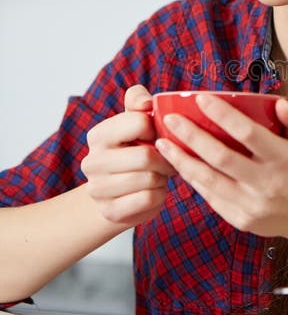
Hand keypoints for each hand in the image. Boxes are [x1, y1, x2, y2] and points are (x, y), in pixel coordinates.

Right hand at [81, 85, 175, 225]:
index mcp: (98, 135)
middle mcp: (92, 161)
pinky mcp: (110, 211)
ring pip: (149, 179)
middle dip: (165, 159)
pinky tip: (153, 191)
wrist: (117, 195)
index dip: (157, 129)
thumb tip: (147, 103)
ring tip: (159, 175)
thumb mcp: (134, 123)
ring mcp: (98, 189)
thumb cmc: (133, 151)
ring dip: (162, 177)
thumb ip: (138, 103)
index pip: (139, 122)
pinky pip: (149, 199)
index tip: (157, 136)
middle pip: (146, 156)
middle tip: (168, 160)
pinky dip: (159, 195)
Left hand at [154, 94, 287, 240]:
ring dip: (182, 160)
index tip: (201, 99)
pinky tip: (178, 163)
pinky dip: (192, 178)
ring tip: (162, 143)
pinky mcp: (239, 219)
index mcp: (282, 158)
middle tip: (171, 119)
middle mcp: (266, 182)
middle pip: (221, 157)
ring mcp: (251, 204)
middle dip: (192, 136)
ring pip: (208, 180)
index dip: (223, 115)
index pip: (249, 133)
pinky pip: (210, 196)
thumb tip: (280, 102)